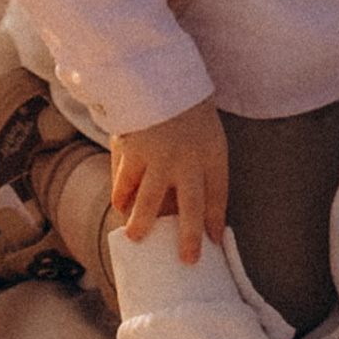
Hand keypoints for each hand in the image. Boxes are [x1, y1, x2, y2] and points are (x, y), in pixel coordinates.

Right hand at [110, 99, 227, 262]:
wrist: (162, 79)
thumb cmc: (190, 116)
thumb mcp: (210, 141)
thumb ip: (208, 176)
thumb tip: (206, 221)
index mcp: (211, 153)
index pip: (217, 195)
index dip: (215, 221)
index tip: (212, 244)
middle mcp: (186, 158)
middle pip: (190, 204)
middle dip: (189, 235)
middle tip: (187, 259)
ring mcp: (156, 155)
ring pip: (148, 197)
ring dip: (142, 221)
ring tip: (134, 237)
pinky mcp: (131, 149)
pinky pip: (123, 180)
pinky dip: (121, 196)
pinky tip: (121, 207)